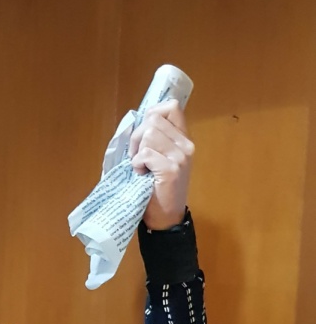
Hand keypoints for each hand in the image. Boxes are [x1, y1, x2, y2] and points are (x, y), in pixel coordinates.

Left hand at [129, 99, 193, 229]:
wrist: (166, 217)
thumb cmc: (157, 187)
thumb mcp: (160, 157)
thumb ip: (156, 138)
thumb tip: (141, 120)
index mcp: (184, 139)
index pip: (172, 107)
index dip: (152, 115)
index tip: (144, 134)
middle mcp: (186, 144)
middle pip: (154, 119)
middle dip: (137, 137)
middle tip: (137, 157)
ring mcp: (181, 157)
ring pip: (148, 135)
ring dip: (137, 152)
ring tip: (142, 167)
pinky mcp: (171, 169)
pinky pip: (145, 154)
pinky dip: (137, 164)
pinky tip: (142, 175)